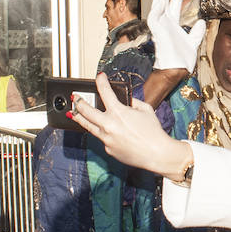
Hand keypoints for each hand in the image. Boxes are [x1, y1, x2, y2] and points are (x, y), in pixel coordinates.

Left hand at [68, 74, 191, 178]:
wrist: (156, 153)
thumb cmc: (153, 132)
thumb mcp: (146, 110)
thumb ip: (133, 102)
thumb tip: (126, 101)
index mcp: (118, 112)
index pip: (104, 91)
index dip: (101, 81)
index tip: (99, 77)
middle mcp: (108, 125)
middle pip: (85, 111)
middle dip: (79, 102)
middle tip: (75, 97)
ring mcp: (106, 139)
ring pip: (88, 126)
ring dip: (80, 118)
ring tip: (74, 113)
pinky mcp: (108, 149)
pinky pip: (103, 139)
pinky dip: (104, 133)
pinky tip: (109, 132)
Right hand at [147, 0, 206, 71]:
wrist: (177, 69)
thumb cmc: (182, 60)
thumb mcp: (193, 42)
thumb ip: (197, 32)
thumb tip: (201, 21)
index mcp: (173, 26)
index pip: (173, 7)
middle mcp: (165, 24)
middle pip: (163, 4)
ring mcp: (160, 27)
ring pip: (158, 7)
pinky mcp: (157, 32)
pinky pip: (154, 17)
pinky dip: (157, 7)